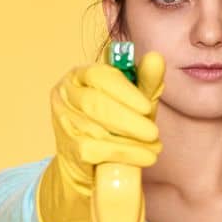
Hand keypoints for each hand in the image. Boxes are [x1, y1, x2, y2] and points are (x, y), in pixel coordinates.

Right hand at [35, 53, 165, 221]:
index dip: (124, 91)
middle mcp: (65, 96)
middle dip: (128, 120)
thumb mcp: (133, 100)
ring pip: (97, 130)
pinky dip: (125, 154)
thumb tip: (156, 58)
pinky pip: (97, 150)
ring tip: (154, 147)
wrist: (92, 163)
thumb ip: (145, 80)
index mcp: (79, 75)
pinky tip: (144, 157)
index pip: (98, 76)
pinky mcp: (69, 148)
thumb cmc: (114, 123)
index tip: (147, 106)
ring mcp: (64, 123)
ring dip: (131, 140)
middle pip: (95, 105)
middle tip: (153, 132)